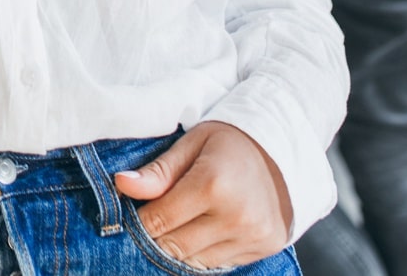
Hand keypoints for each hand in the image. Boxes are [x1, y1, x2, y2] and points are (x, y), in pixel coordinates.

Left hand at [115, 122, 291, 269]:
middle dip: (157, 235)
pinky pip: (218, 264)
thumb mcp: (192, 144)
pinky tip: (205, 229)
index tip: (135, 209)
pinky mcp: (264, 249)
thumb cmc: (230, 143)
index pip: (157, 221)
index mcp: (212, 185)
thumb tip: (122, 185)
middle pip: (173, 246)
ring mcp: (252, 237)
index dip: (139, 219)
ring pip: (194, 261)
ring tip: (183, 220)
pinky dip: (203, 252)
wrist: (285, 152)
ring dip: (180, 246)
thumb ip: (158, 171)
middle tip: (157, 216)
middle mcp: (235, 217)